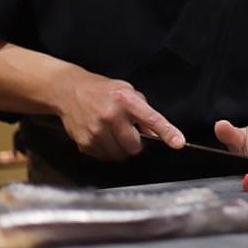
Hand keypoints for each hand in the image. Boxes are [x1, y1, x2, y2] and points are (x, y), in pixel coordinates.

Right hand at [54, 70, 184, 160]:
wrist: (69, 91)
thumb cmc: (103, 90)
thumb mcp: (127, 91)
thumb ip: (144, 111)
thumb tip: (156, 133)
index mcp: (126, 100)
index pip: (152, 119)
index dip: (167, 132)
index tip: (179, 142)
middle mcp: (111, 115)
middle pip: (135, 146)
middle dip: (136, 143)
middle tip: (130, 133)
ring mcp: (96, 130)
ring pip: (120, 155)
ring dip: (122, 149)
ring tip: (115, 134)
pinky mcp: (85, 142)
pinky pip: (105, 157)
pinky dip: (108, 151)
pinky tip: (102, 136)